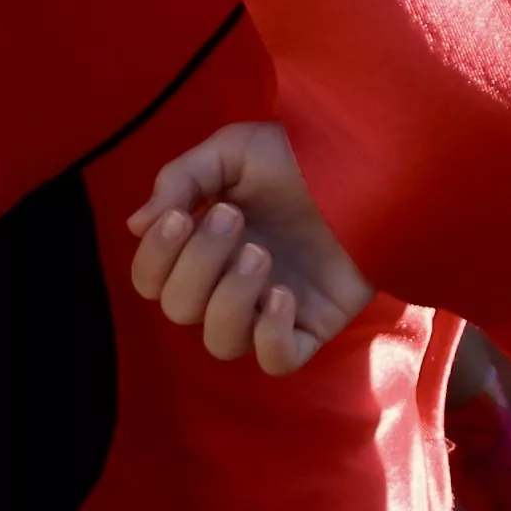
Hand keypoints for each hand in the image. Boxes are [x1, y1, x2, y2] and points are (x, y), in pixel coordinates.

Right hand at [124, 121, 376, 375]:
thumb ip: (181, 179)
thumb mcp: (234, 150)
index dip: (154, 257)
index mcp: (206, 243)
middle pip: (179, 309)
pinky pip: (275, 360)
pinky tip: (283, 295)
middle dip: (197, 264)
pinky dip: (269, 335)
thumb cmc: (304, 152)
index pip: (151, 279)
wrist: (375, 163)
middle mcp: (231, 282)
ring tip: (261, 255)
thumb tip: (136, 224)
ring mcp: (270, 308)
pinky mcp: (311, 327)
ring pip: (220, 342)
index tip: (179, 217)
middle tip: (235, 219)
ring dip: (229, 298)